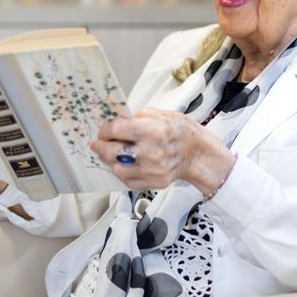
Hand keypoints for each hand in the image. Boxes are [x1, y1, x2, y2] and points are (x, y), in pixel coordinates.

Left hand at [90, 108, 234, 192]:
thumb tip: (118, 119)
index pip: (117, 130)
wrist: (198, 154)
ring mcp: (152, 170)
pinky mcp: (153, 182)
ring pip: (117, 168)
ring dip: (109, 160)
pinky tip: (122, 164)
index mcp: (154, 131)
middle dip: (100, 146)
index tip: (104, 128)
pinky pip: (127, 180)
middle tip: (98, 143)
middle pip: (112, 152)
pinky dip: (121, 172)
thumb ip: (139, 117)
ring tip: (110, 153)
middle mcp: (152, 152)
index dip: (105, 129)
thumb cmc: (182, 132)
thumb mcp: (164, 114)